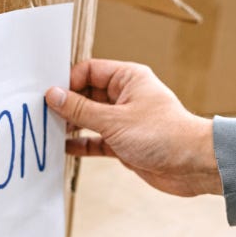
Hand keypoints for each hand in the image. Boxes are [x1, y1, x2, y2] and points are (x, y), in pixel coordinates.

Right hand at [46, 60, 221, 196]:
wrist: (193, 165)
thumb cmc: (162, 135)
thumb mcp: (114, 120)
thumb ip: (81, 109)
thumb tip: (52, 95)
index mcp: (128, 78)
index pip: (88, 71)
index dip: (67, 82)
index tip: (48, 97)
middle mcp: (125, 96)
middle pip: (86, 94)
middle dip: (66, 105)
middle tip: (42, 116)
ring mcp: (124, 120)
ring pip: (89, 118)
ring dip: (71, 125)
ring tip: (48, 132)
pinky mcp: (124, 143)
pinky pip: (96, 139)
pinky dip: (81, 143)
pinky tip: (63, 148)